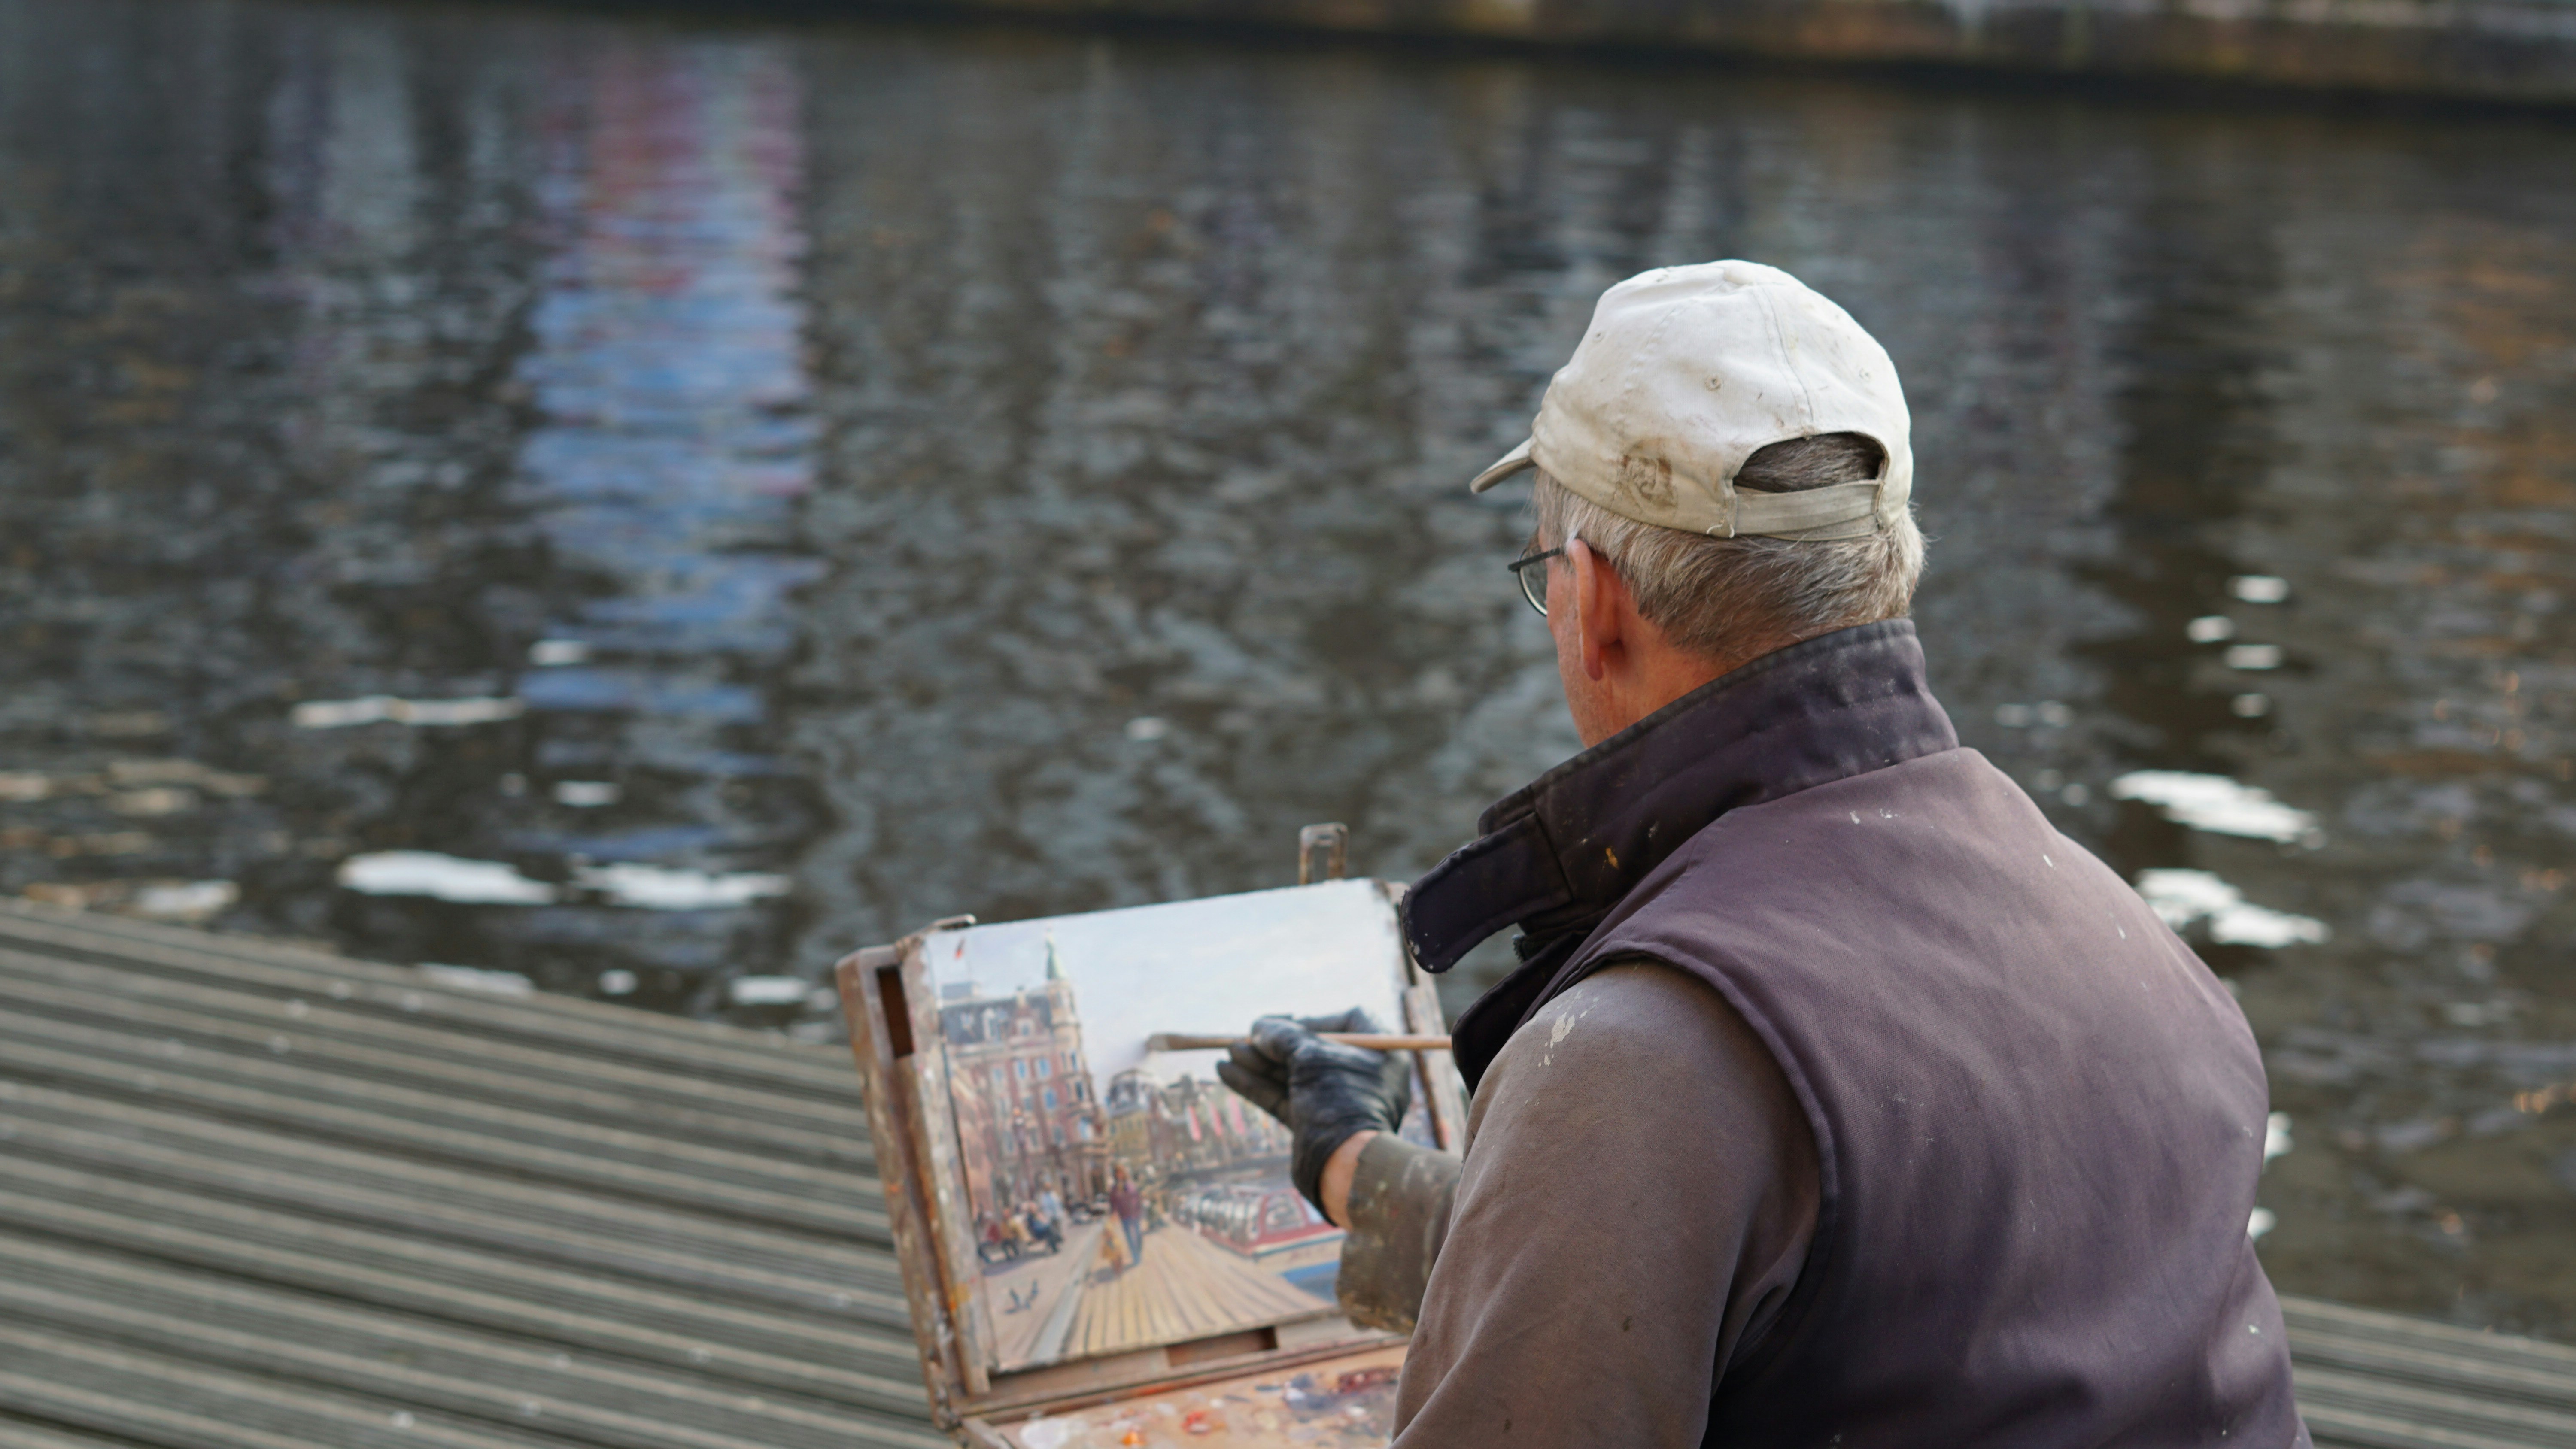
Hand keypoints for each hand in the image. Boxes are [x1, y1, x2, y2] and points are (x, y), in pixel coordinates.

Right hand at [1216, 1008, 1412, 1214]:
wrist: (1344, 1167)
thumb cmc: (1338, 1100)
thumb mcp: (1310, 1056)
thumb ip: (1284, 1037)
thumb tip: (1259, 1027)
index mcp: (1380, 1057)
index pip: (1350, 1024)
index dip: (1316, 1020)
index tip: (1287, 1023)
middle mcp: (1362, 1080)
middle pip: (1313, 1051)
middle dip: (1276, 1045)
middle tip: (1245, 1037)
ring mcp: (1337, 1105)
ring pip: (1294, 1077)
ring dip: (1260, 1063)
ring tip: (1229, 1052)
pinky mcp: (1315, 1128)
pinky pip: (1284, 1099)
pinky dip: (1257, 1086)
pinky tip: (1227, 1072)